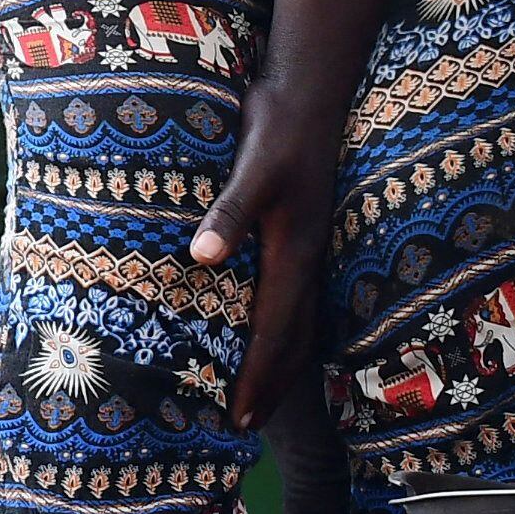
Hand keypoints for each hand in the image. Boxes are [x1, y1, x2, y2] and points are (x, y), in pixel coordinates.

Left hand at [191, 69, 348, 427]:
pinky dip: (284, 328)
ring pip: (299, 321)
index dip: (254, 376)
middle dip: (269, 385)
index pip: (273, 330)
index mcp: (293, 251)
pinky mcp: (305, 230)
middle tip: (244, 427)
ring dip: (279, 362)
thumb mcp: (252, 165)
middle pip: (292, 339)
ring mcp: (310, 245)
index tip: (236, 417)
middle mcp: (306, 256)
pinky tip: (267, 332)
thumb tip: (202, 256)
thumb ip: (230, 212)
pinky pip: (297, 296)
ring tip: (258, 397)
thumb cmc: (277, 124)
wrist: (311, 85)